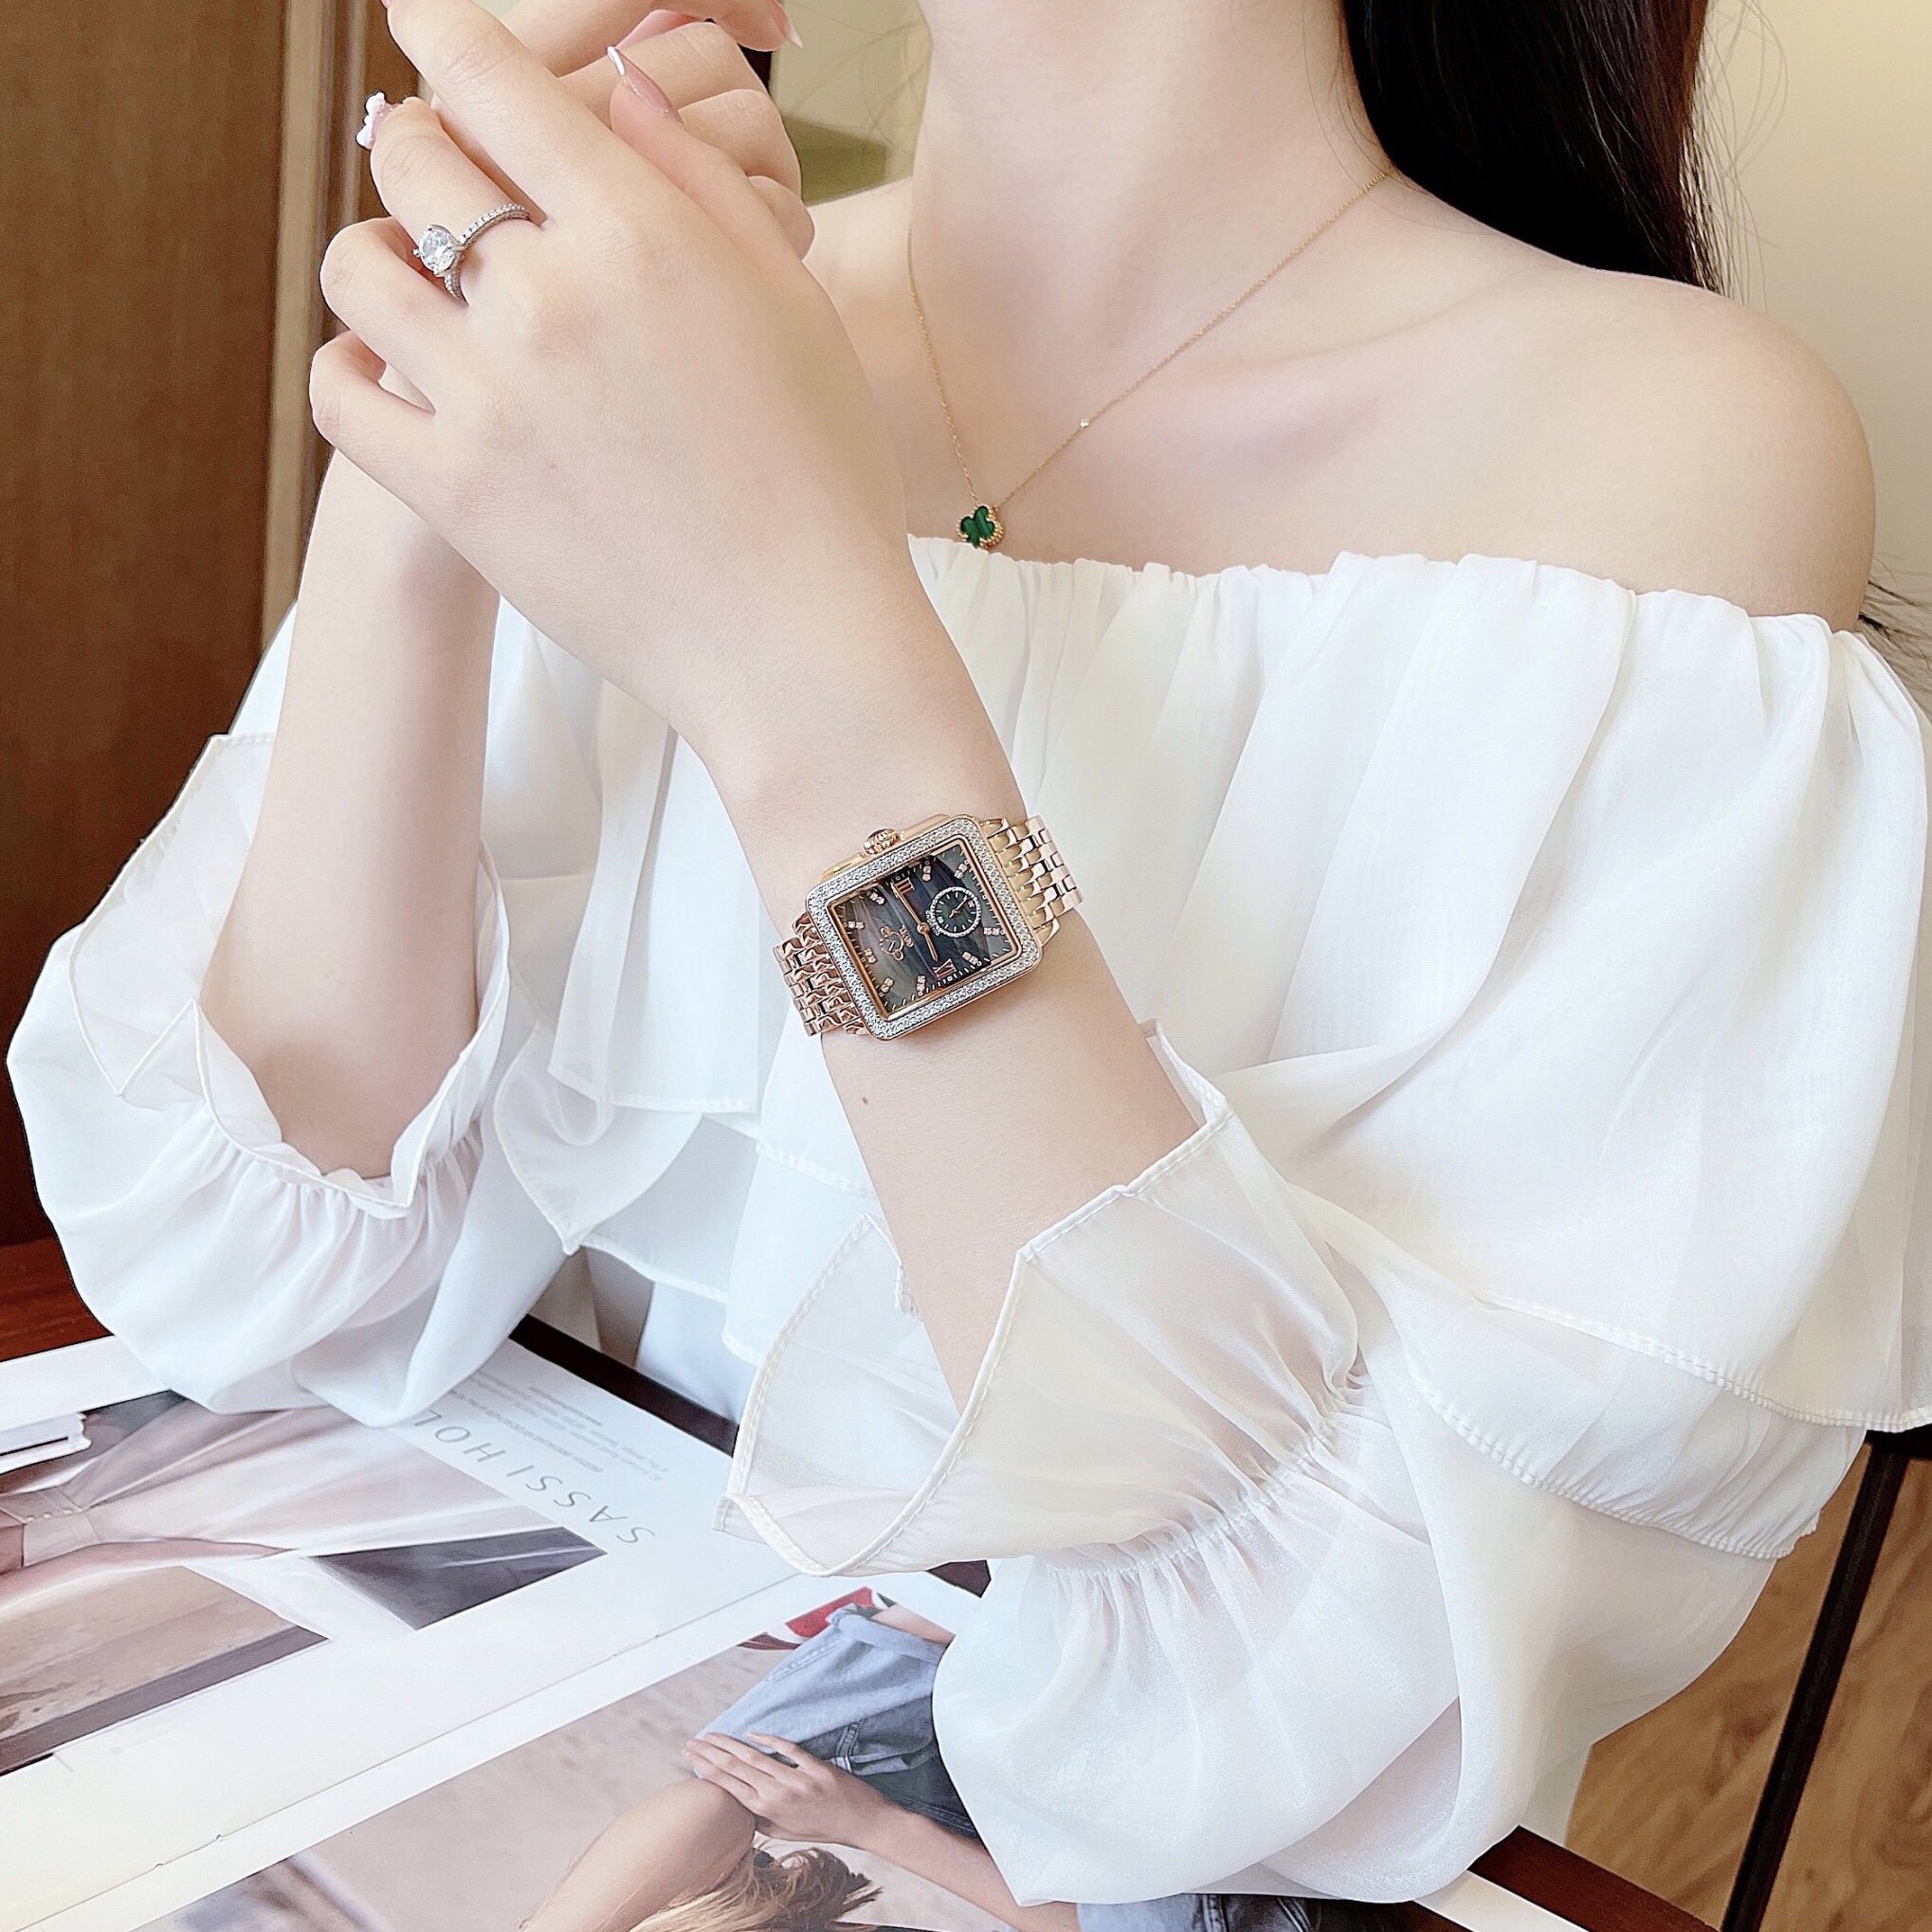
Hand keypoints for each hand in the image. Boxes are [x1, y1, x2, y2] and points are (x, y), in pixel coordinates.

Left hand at [315, 0, 934, 787]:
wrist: (796, 640)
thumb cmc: (820, 473)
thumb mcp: (790, 302)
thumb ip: (699, 179)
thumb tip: (620, 83)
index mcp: (641, 232)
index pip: (493, 76)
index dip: (444, 32)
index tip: (427, 25)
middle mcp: (550, 298)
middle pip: (414, 157)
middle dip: (426, 149)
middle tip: (450, 178)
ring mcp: (489, 398)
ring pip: (356, 269)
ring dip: (378, 256)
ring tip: (416, 283)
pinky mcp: (451, 491)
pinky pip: (338, 394)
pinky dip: (350, 368)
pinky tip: (391, 371)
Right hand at [680, 1732, 898, 1847]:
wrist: (863, 1824)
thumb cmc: (823, 1828)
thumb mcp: (786, 1832)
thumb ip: (761, 1819)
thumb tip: (738, 1803)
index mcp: (767, 1812)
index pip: (729, 1786)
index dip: (708, 1770)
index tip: (692, 1757)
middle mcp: (777, 1795)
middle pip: (735, 1768)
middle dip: (710, 1753)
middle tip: (691, 1741)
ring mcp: (796, 1781)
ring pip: (754, 1757)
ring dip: (729, 1744)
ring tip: (711, 1734)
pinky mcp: (815, 1768)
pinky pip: (787, 1749)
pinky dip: (768, 1740)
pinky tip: (752, 1733)